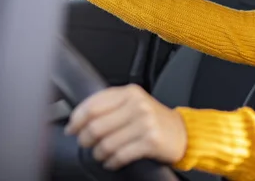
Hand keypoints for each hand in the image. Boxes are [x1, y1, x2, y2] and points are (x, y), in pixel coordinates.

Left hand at [65, 84, 187, 169]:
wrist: (183, 132)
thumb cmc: (154, 120)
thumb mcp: (135, 103)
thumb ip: (111, 105)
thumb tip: (79, 118)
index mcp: (130, 92)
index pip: (93, 105)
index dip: (77, 119)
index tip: (72, 129)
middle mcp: (138, 105)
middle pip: (96, 126)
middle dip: (86, 139)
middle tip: (86, 143)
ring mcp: (145, 123)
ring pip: (106, 143)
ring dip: (99, 153)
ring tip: (101, 154)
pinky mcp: (150, 141)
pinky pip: (120, 155)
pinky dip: (112, 162)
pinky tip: (112, 161)